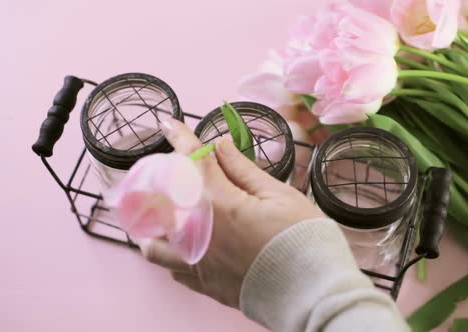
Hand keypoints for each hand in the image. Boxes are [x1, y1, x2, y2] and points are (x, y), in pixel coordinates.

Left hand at [139, 118, 323, 307]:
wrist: (312, 291)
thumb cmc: (302, 238)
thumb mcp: (279, 195)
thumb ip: (242, 169)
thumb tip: (219, 145)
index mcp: (218, 205)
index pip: (192, 163)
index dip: (180, 139)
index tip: (169, 124)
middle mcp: (198, 235)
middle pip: (162, 201)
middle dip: (165, 180)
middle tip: (181, 172)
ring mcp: (197, 264)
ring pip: (154, 244)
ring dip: (155, 224)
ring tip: (170, 214)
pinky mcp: (204, 285)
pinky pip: (172, 268)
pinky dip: (172, 251)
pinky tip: (187, 243)